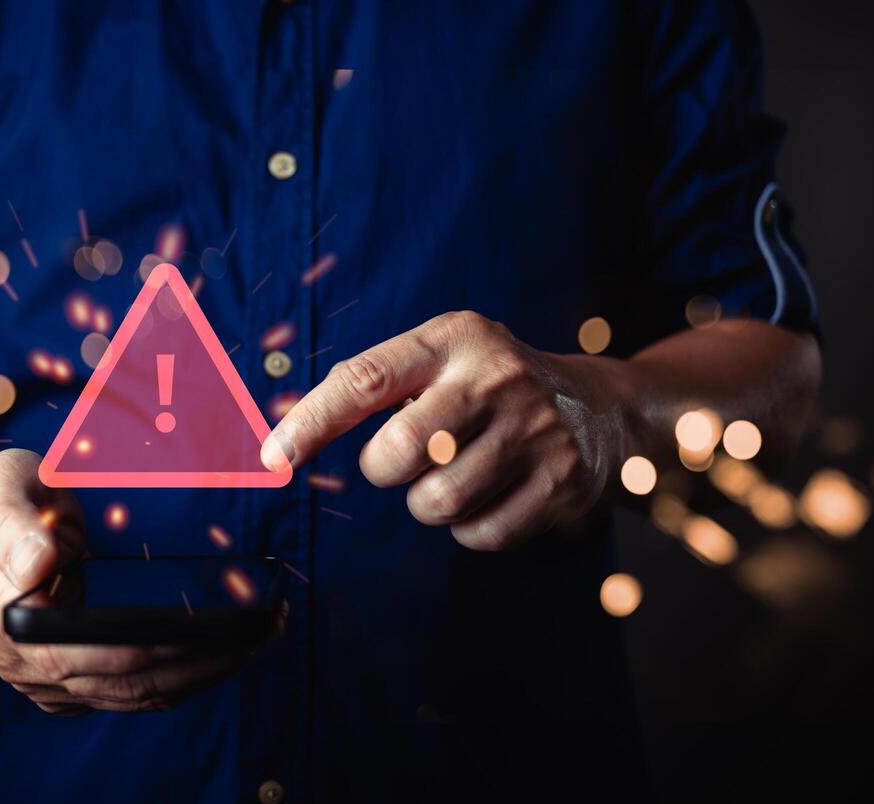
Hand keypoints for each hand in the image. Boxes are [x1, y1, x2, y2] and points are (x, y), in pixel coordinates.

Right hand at [0, 449, 281, 714]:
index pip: (85, 648)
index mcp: (6, 613)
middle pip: (121, 679)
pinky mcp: (65, 682)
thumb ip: (10, 523)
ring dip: (196, 677)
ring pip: (129, 695)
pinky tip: (217, 661)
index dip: (149, 646)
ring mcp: (43, 678)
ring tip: (253, 646)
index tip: (206, 630)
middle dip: (196, 662)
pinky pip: (127, 695)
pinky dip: (176, 683)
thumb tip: (37, 566)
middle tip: (257, 633)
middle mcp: (23, 660)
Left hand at [262, 311, 622, 549]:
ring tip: (453, 472)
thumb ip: (371, 384)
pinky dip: (468, 529)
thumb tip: (280, 436)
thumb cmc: (487, 384)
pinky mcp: (560, 481)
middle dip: (386, 469)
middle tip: (408, 458)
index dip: (312, 421)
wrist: (600, 406)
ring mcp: (534, 430)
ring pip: (436, 501)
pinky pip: (480, 535)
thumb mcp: (441, 357)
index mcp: (454, 338)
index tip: (273, 456)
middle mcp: (496, 378)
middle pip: (398, 452)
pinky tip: (488, 496)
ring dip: (428, 502)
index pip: (365, 379)